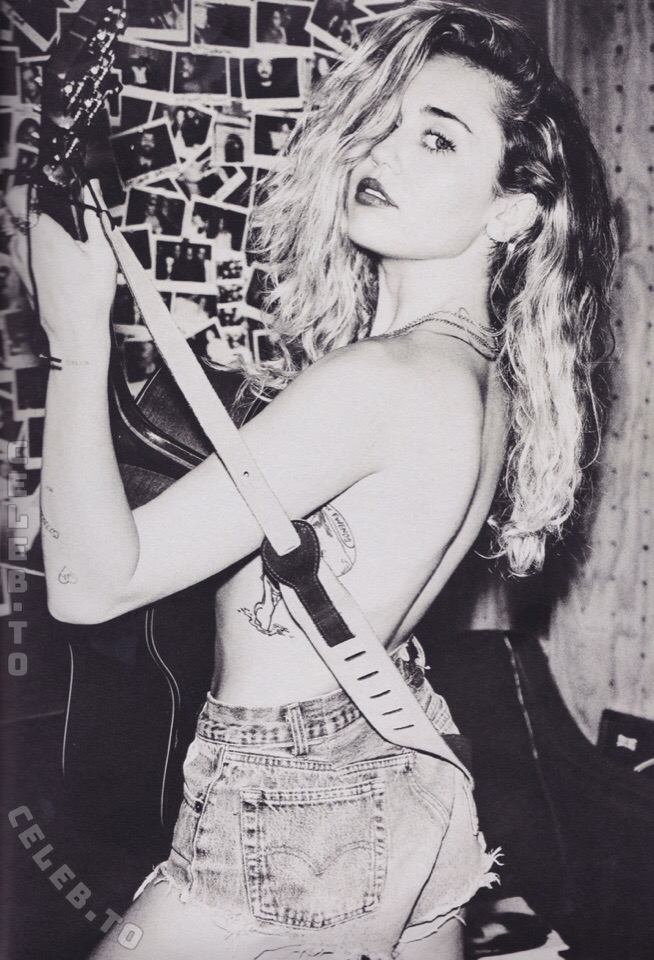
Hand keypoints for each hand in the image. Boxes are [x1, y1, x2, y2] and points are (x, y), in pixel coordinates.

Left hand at [5, 182, 116, 354]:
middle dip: (31, 208)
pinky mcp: (20, 274)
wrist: (75, 332)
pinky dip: (31, 248)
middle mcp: (23, 245)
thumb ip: (94, 217)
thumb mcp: (103, 253)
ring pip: (15, 231)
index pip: (18, 195)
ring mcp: (18, 261)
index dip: (30, 188)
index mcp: (43, 234)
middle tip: (55, 215)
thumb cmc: (90, 298)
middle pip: (14, 211)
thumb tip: (92, 188)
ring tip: (58, 240)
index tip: (45, 192)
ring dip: (31, 229)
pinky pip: (19, 250)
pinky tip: (55, 260)